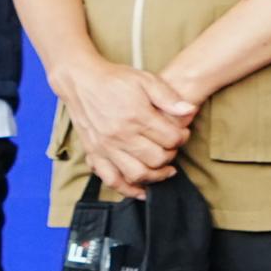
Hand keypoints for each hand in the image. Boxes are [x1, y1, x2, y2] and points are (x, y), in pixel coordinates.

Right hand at [63, 57, 194, 193]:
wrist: (80, 81)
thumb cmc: (114, 80)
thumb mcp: (145, 80)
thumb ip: (169, 97)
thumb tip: (189, 111)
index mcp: (136, 116)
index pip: (171, 139)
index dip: (182, 137)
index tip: (182, 133)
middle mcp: (121, 135)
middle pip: (157, 159)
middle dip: (171, 155)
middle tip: (172, 148)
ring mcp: (106, 147)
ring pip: (137, 174)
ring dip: (155, 176)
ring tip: (164, 169)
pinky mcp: (95, 154)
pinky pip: (111, 179)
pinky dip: (128, 189)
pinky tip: (141, 190)